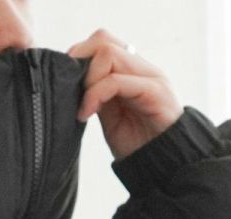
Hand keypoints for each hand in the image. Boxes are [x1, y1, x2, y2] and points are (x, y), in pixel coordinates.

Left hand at [66, 29, 181, 162]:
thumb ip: (97, 95)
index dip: (79, 57)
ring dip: (88, 80)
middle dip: (80, 62)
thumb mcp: (110, 117)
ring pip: (109, 54)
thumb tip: (72, 83)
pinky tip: (87, 114)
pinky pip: (117, 81)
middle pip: (103, 39)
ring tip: (83, 108)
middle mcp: (142, 68)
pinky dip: (95, 95)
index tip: (66, 84)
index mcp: (131, 71)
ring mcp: (150, 77)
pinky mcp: (154, 91)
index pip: (101, 42)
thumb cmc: (138, 146)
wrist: (164, 166)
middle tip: (71, 91)